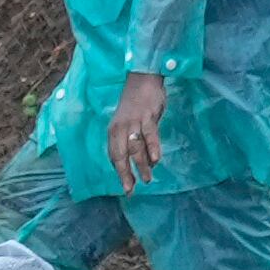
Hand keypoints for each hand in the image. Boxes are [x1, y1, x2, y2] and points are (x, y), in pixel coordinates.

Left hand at [105, 69, 169, 191]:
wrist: (142, 79)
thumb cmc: (135, 105)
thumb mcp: (127, 124)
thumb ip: (131, 142)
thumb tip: (142, 163)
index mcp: (113, 132)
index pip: (114, 157)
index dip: (120, 174)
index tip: (127, 189)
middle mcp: (120, 128)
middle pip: (121, 156)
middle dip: (125, 175)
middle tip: (131, 190)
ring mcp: (133, 122)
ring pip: (135, 148)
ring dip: (141, 165)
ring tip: (148, 178)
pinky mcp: (147, 116)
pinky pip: (149, 135)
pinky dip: (152, 148)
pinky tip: (156, 160)